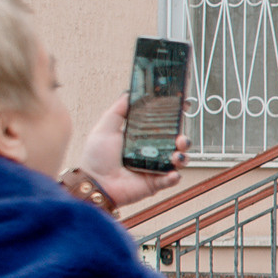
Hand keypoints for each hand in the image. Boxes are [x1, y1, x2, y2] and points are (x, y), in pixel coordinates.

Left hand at [74, 95, 190, 207]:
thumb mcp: (105, 128)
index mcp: (142, 138)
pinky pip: (171, 179)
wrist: (94, 182)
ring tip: (177, 155)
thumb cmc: (96, 157)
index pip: (163, 126)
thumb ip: (118, 110)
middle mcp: (151, 152)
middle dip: (183, 139)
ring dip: (182, 156)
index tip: (184, 107)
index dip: (175, 117)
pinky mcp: (155, 183)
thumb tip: (128, 93)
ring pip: (178, 160)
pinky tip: (172, 172)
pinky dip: (174, 176)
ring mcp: (155, 168)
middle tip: (180, 138)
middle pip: (175, 143)